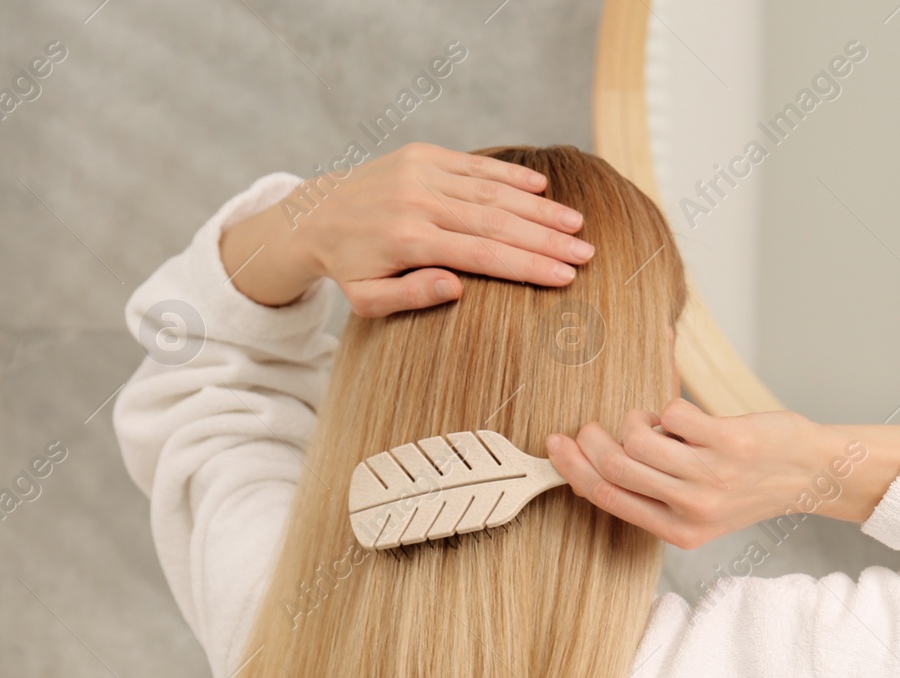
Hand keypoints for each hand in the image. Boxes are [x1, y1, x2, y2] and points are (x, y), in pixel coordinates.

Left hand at [219, 142, 594, 316]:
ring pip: (492, 191)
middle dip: (547, 239)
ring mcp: (421, 173)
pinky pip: (475, 165)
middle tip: (587, 253)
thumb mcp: (367, 300)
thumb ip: (412, 296)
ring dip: (539, 208)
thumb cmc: (349, 268)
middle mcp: (417, 201)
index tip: (566, 277)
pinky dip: (511, 176)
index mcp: (408, 241)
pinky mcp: (422, 155)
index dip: (529, 266)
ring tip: (576, 224)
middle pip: (497, 222)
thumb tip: (458, 288)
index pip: (484, 255)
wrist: (312, 214)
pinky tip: (543, 188)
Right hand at [545, 400, 899, 548]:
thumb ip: (652, 493)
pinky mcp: (727, 443)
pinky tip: (686, 417)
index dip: (573, 469)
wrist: (808, 473)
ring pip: (639, 438)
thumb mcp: (698, 509)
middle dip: (592, 439)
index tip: (555, 444)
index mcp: (678, 532)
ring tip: (650, 422)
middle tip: (594, 425)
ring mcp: (710, 476)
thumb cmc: (748, 485)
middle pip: (616, 467)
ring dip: (635, 420)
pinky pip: (672, 413)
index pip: (608, 498)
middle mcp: (692, 509)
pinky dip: (670, 407)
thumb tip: (592, 462)